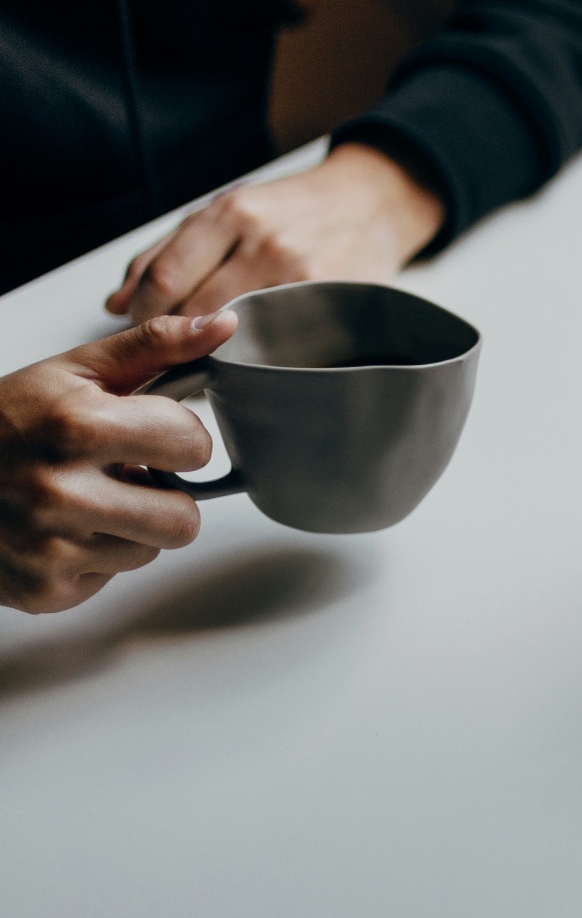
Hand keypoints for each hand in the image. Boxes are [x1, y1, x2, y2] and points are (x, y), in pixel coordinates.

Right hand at [0, 313, 236, 612]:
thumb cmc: (5, 421)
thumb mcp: (74, 372)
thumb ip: (156, 346)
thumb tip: (222, 326)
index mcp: (75, 426)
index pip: (194, 446)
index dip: (180, 438)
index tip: (151, 433)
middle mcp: (58, 492)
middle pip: (184, 519)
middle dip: (165, 495)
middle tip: (128, 475)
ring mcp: (47, 548)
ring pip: (151, 550)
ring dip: (133, 527)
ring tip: (90, 499)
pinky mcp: (42, 591)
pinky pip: (112, 577)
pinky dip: (96, 555)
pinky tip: (63, 529)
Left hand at [107, 143, 443, 322]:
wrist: (373, 203)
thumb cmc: (294, 209)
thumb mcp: (228, 209)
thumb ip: (166, 252)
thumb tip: (115, 304)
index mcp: (232, 212)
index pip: (164, 280)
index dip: (143, 314)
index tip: (142, 326)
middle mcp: (266, 242)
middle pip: (195, 312)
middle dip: (173, 337)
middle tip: (172, 347)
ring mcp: (302, 275)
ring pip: (234, 334)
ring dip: (213, 350)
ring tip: (211, 350)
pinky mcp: (331, 301)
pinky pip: (278, 342)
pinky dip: (256, 353)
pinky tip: (254, 350)